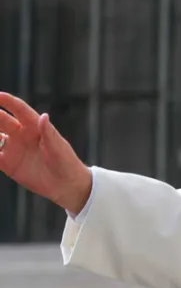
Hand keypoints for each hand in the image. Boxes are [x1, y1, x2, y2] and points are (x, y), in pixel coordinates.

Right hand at [0, 92, 91, 213]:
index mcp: (35, 127)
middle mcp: (22, 135)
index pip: (19, 110)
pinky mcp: (8, 164)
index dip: (8, 101)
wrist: (66, 185)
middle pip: (1, 120)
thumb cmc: (66, 163)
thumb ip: (48, 133)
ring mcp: (13, 149)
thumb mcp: (58, 148)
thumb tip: (44, 116)